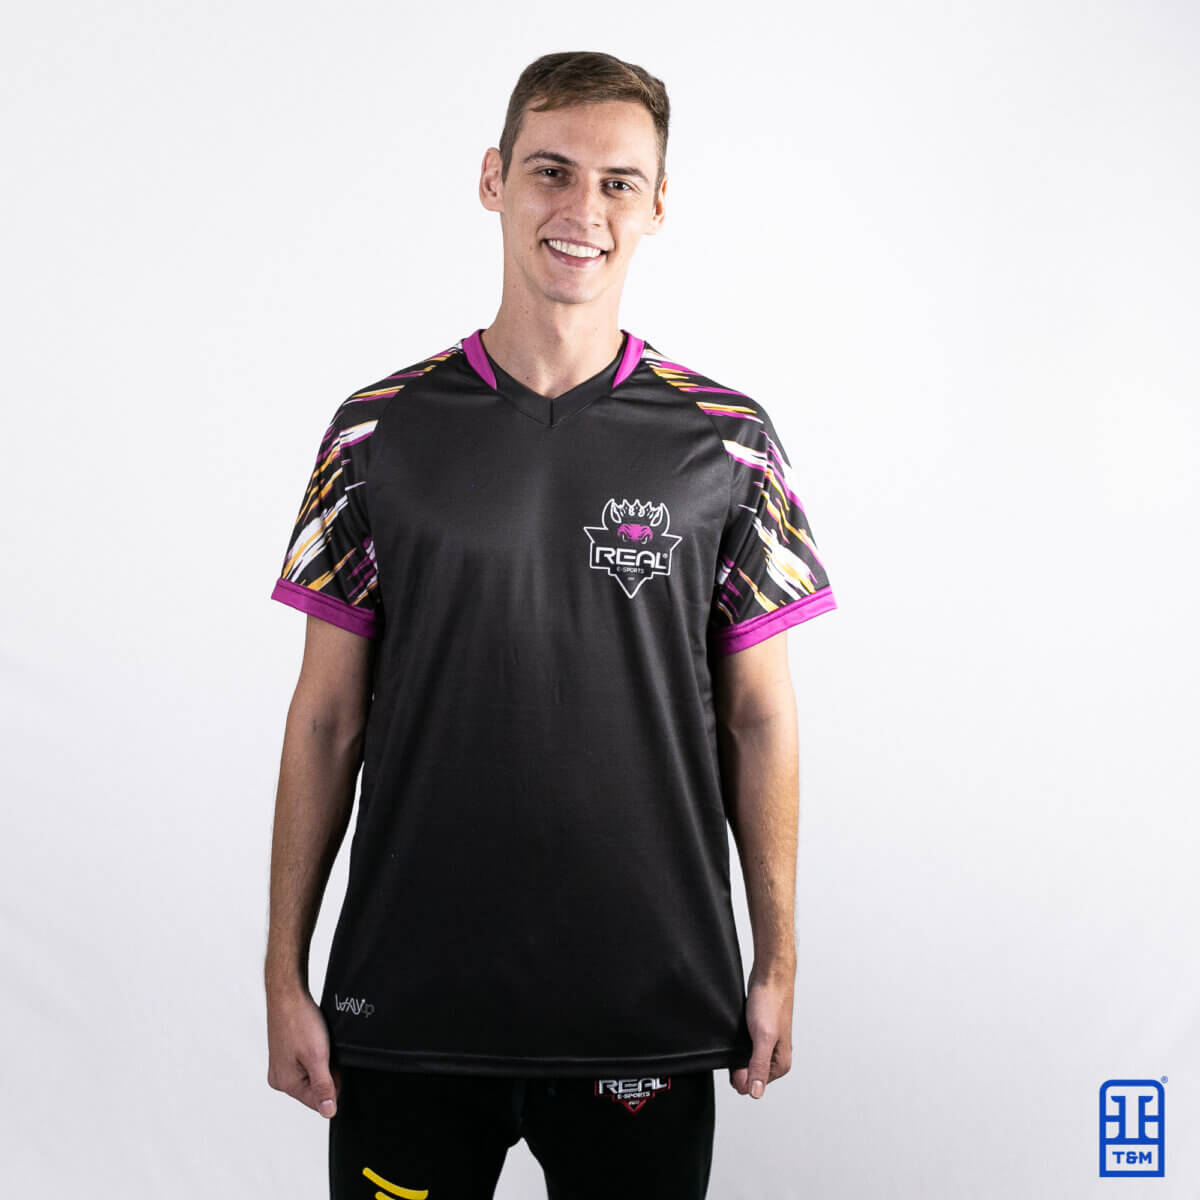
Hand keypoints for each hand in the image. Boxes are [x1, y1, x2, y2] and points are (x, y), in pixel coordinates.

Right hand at [266, 987, 341, 1117]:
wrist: (288, 994)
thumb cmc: (299, 1021)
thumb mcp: (317, 1056)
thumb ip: (323, 1086)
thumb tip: (328, 1112)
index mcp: (286, 1083)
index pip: (317, 1102)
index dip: (334, 1086)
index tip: (334, 1064)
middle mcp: (279, 1079)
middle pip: (314, 1089)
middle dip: (326, 1073)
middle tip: (326, 1050)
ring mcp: (280, 1067)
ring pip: (311, 1076)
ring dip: (321, 1063)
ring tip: (318, 1043)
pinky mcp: (284, 1055)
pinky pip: (305, 1064)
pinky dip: (314, 1055)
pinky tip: (314, 1040)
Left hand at [729, 961, 793, 1098]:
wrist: (769, 977)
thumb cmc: (770, 1003)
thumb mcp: (763, 1037)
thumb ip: (759, 1066)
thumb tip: (756, 1093)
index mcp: (781, 1064)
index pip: (754, 1087)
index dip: (740, 1077)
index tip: (736, 1060)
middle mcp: (776, 1058)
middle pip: (748, 1075)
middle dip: (737, 1066)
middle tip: (737, 1044)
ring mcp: (767, 1046)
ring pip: (745, 1061)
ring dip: (736, 1054)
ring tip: (738, 1037)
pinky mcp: (758, 1035)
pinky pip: (744, 1049)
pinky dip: (737, 1045)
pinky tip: (735, 1035)